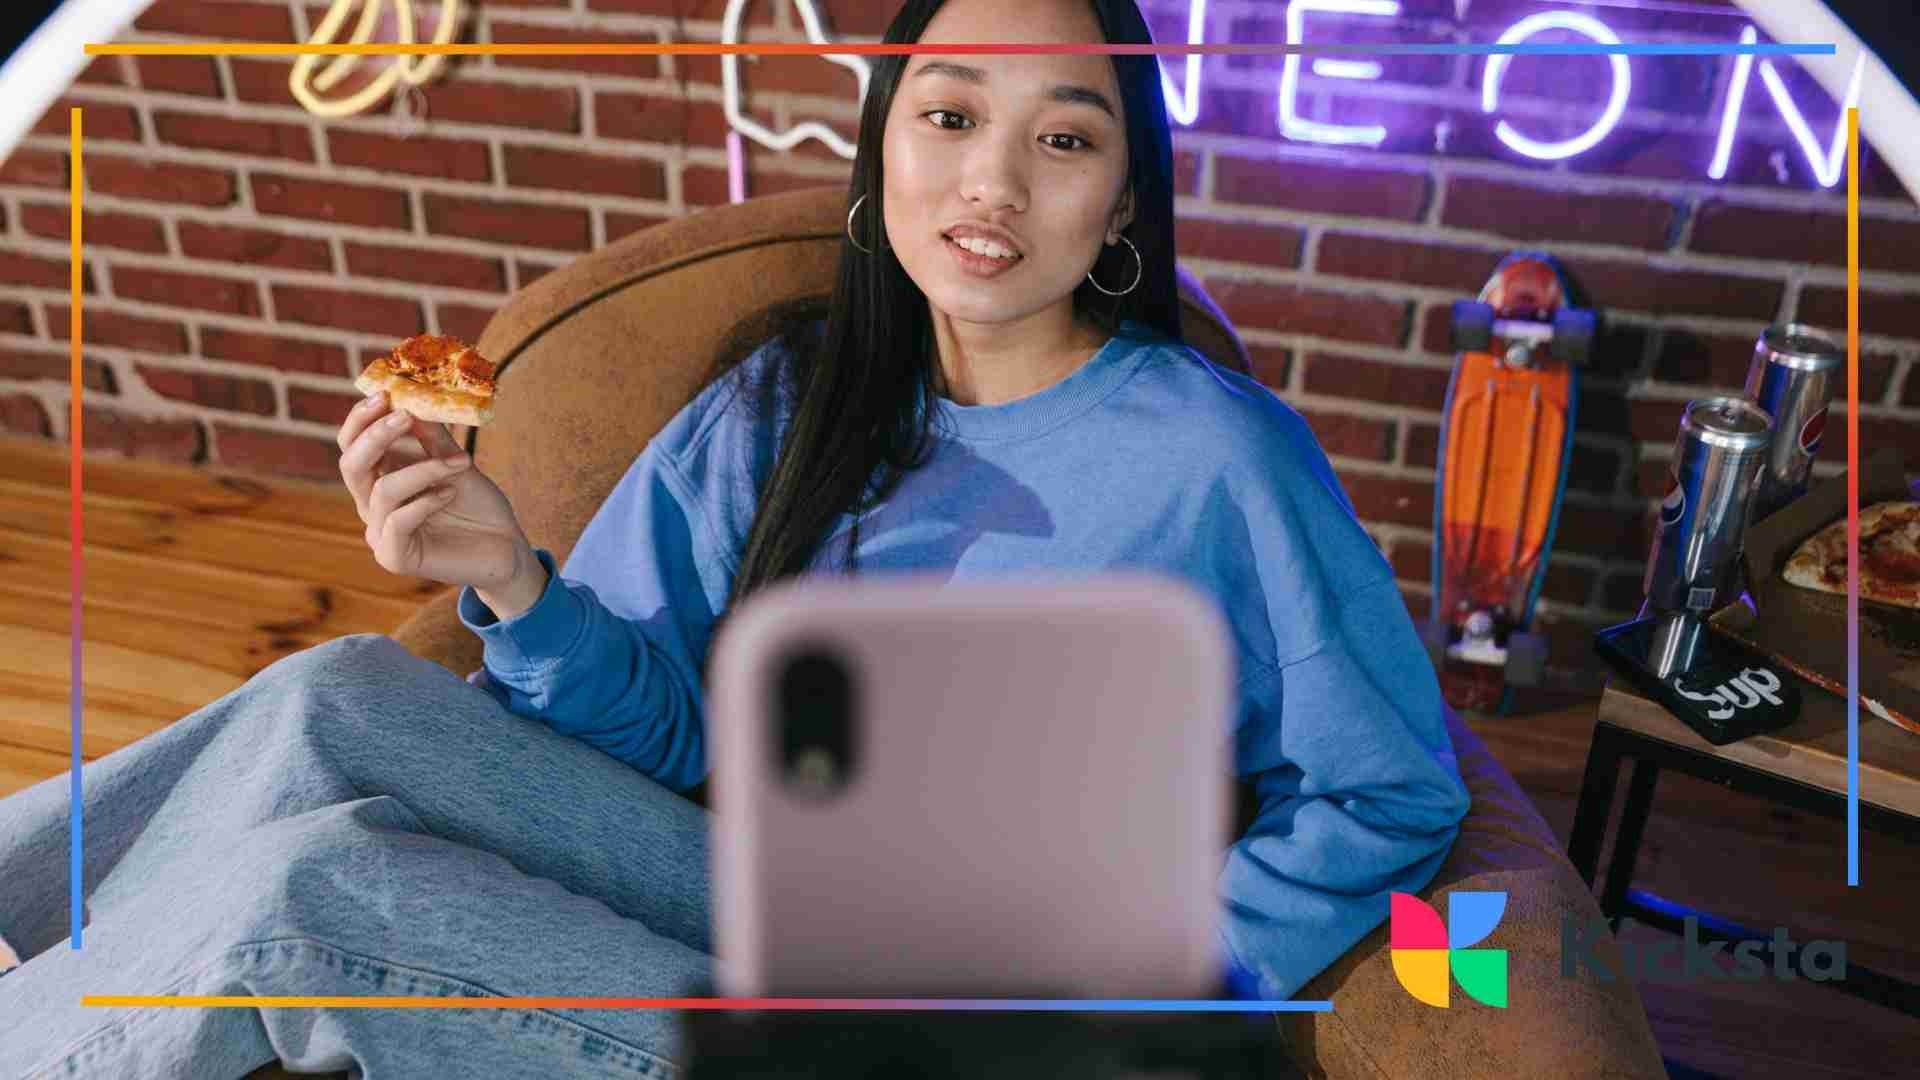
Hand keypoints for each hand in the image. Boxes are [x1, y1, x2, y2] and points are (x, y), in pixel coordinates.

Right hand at [337, 392, 538, 606]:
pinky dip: (425, 502)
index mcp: (380, 479)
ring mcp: (381, 534)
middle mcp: (373, 506)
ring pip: (383, 491)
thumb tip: (412, 397)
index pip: (352, 445)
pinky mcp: (395, 557)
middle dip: (375, 435)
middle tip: (404, 415)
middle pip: (351, 465)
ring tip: (459, 462)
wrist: (506, 549)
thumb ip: (432, 436)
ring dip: (423, 469)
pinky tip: (450, 493)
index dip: (361, 419)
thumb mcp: (455, 462)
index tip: (386, 394)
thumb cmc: (478, 506)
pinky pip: (397, 522)